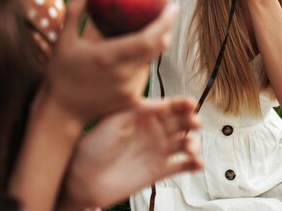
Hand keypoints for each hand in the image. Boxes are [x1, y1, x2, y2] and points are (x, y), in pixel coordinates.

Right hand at [45, 0, 177, 123]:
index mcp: (111, 56)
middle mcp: (124, 73)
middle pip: (158, 48)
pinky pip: (143, 74)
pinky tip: (140, 51)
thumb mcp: (64, 40)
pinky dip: (143, 60)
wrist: (61, 113)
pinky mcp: (131, 100)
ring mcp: (130, 89)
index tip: (172, 4)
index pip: (150, 38)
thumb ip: (76, 10)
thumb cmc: (60, 74)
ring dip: (155, 44)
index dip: (165, 21)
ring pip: (151, 61)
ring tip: (153, 27)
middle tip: (168, 11)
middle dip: (167, 28)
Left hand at [58, 98, 202, 209]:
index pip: (166, 106)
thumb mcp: (112, 121)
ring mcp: (157, 150)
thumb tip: (162, 102)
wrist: (84, 179)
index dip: (180, 104)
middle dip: (190, 121)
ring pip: (183, 143)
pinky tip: (196, 162)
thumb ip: (137, 110)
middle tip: (195, 123)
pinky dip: (193, 163)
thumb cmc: (93, 147)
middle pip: (179, 122)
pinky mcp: (159, 170)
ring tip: (190, 147)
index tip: (190, 104)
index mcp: (141, 116)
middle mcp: (152, 131)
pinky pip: (182, 165)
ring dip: (192, 143)